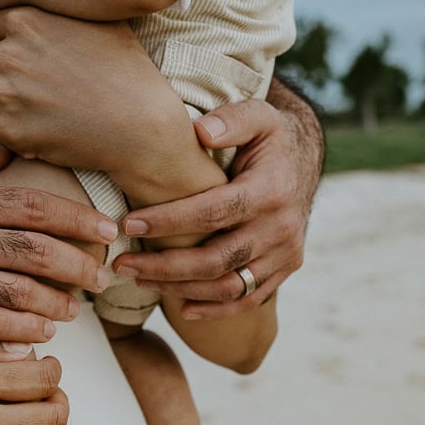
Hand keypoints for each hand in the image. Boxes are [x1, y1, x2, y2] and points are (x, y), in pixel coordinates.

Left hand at [0, 7, 186, 172]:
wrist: (141, 125)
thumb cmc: (127, 72)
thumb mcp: (95, 21)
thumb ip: (54, 14)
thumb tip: (41, 13)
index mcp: (22, 20)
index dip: (6, 46)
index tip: (28, 62)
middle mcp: (5, 54)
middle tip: (32, 91)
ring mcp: (4, 95)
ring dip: (6, 107)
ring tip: (44, 112)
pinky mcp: (10, 131)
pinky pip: (1, 131)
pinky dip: (20, 134)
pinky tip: (51, 131)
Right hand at [0, 144, 116, 346]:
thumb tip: (3, 154)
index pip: (31, 204)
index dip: (77, 217)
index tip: (106, 228)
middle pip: (37, 250)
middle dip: (80, 263)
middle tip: (104, 275)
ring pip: (21, 293)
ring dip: (58, 303)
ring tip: (75, 309)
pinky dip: (22, 332)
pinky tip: (40, 335)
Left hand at [112, 93, 323, 317]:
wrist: (303, 160)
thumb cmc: (268, 137)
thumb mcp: (258, 115)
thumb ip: (232, 119)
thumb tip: (202, 132)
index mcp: (272, 189)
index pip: (214, 212)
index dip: (170, 221)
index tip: (129, 224)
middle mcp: (282, 228)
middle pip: (216, 259)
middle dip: (164, 265)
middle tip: (121, 263)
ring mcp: (285, 253)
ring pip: (228, 285)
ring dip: (179, 289)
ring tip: (139, 279)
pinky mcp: (284, 269)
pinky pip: (248, 299)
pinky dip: (214, 310)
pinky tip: (180, 309)